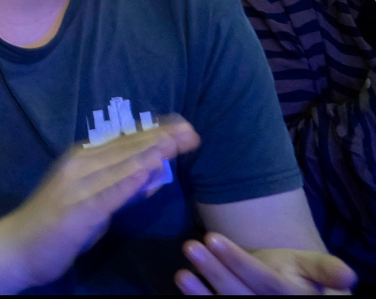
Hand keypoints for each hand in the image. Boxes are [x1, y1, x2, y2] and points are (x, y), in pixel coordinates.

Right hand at [0, 118, 201, 291]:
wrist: (14, 247)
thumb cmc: (54, 225)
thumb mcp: (93, 203)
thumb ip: (121, 188)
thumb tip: (155, 175)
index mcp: (80, 159)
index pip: (122, 141)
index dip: (153, 131)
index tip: (183, 124)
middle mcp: (77, 165)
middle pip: (124, 149)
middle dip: (159, 138)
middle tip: (191, 129)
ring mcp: (75, 186)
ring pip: (118, 166)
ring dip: (149, 152)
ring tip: (177, 142)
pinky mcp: (76, 210)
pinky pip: (107, 194)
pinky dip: (129, 181)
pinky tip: (149, 172)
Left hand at [174, 235, 355, 294]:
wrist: (288, 286)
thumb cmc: (300, 275)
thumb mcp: (314, 267)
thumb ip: (326, 269)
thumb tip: (348, 276)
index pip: (268, 283)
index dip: (240, 262)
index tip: (213, 237)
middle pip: (243, 296)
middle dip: (216, 272)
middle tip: (190, 245)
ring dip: (201, 294)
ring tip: (181, 273)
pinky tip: (184, 285)